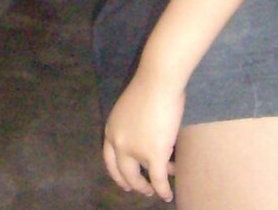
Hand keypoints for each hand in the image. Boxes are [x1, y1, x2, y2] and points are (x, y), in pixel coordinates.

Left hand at [102, 68, 183, 201]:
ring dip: (151, 184)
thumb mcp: (130, 109)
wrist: (159, 81)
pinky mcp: (153, 155)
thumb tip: (144, 136)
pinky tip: (168, 195)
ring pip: (143, 176)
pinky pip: (158, 179)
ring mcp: (135, 151)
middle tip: (141, 189)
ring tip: (158, 188)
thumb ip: (132, 126)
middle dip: (133, 184)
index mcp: (111, 130)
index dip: (117, 173)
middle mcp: (119, 144)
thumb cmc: (148, 86)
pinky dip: (163, 189)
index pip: (109, 159)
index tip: (125, 182)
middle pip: (123, 173)